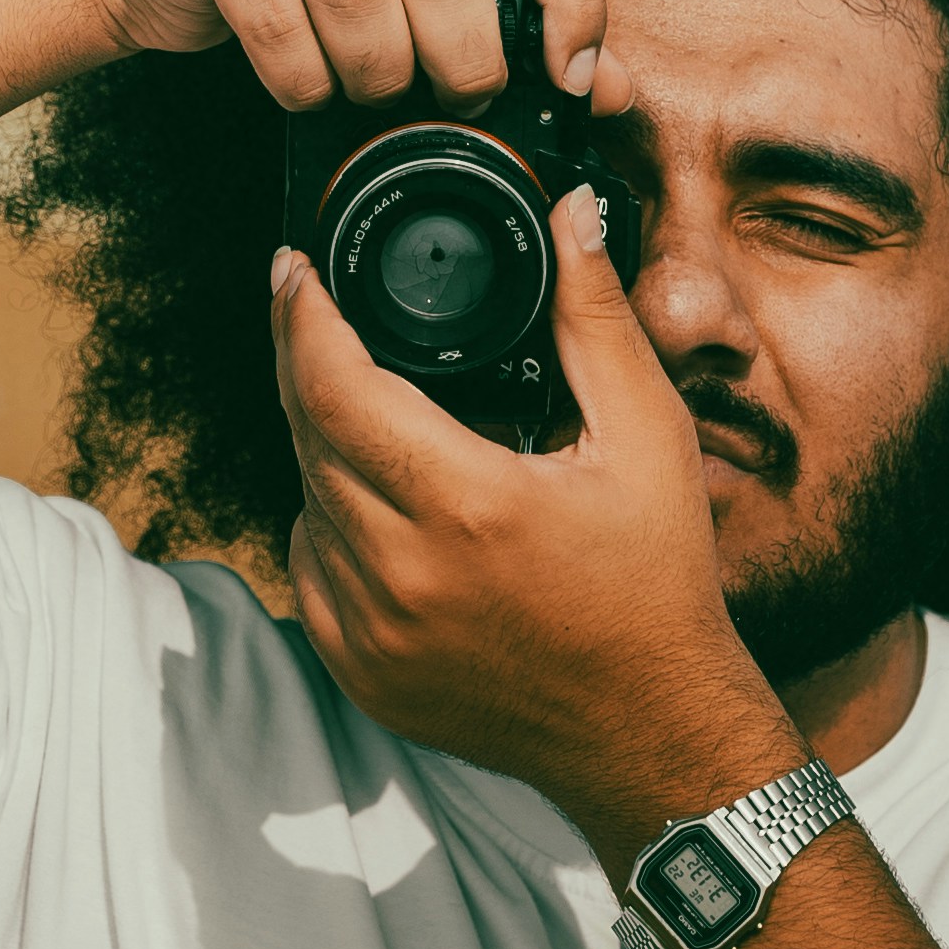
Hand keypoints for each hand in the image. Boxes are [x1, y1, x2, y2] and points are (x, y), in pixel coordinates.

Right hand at [97, 0, 618, 120]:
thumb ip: (512, 19)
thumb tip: (607, 91)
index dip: (574, 0)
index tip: (570, 75)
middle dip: (460, 63)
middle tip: (452, 99)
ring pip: (358, 0)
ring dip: (373, 76)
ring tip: (370, 92)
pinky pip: (277, 25)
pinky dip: (301, 83)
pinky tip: (307, 87)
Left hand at [271, 186, 798, 846]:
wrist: (650, 733)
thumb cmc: (655, 588)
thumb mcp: (648, 438)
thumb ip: (596, 318)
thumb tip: (571, 215)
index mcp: (466, 506)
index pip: (337, 387)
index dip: (302, 317)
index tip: (293, 271)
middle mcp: (403, 574)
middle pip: (306, 435)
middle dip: (305, 364)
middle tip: (318, 315)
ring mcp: (372, 633)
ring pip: (304, 500)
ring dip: (323, 445)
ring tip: (375, 411)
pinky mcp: (362, 673)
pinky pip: (312, 569)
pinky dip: (332, 522)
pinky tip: (385, 502)